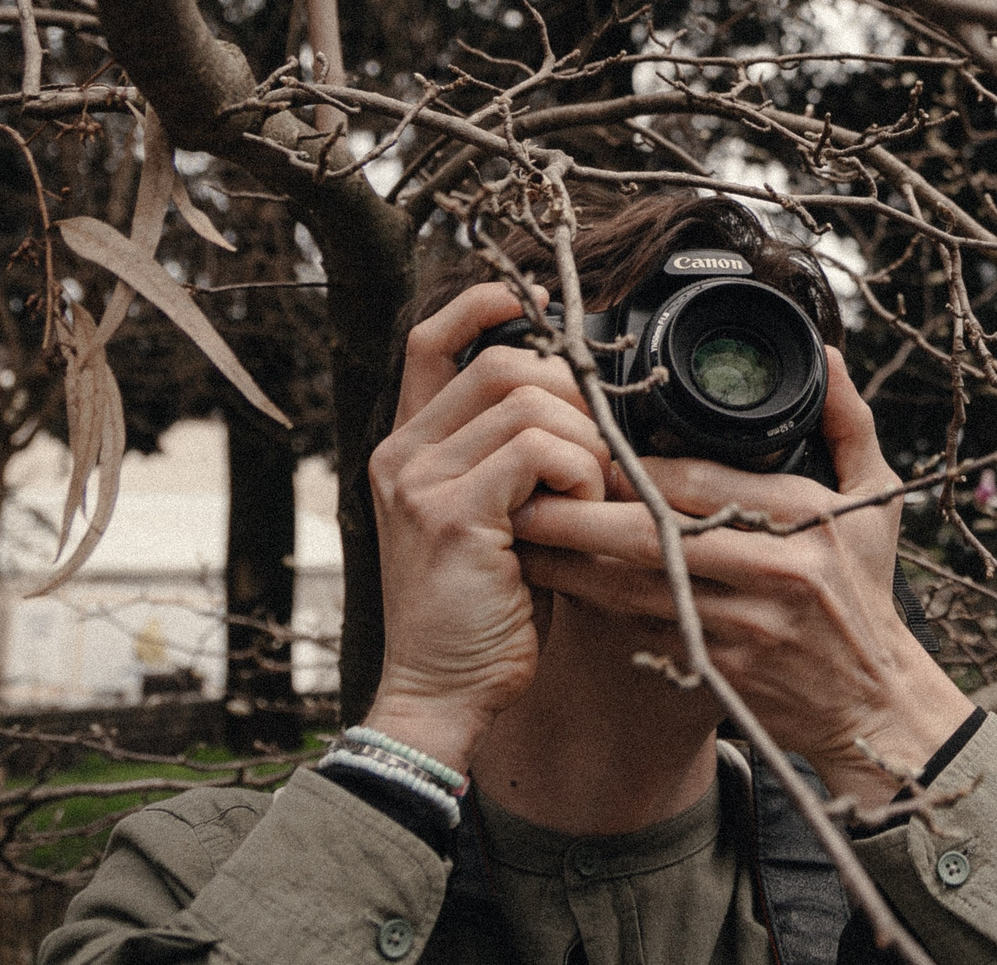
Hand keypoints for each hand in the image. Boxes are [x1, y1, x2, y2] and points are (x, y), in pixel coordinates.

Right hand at [365, 281, 610, 772]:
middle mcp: (401, 454)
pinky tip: (578, 507)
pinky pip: (535, 450)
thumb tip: (581, 397)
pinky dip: (576, 470)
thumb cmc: (484, 610)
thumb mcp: (494, 517)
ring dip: (582, 440)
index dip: (484, 305)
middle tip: (594, 449)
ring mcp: (419, 482)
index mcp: (407, 447)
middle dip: (570, 394)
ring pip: (526, 401)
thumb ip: (512, 456)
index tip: (538, 303)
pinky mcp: (451, 514)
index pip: (429, 339)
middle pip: (501, 363)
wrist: (442, 692)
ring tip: (588, 491)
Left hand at [512, 348, 972, 805]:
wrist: (873, 704)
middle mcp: (774, 571)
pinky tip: (565, 594)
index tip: (583, 450)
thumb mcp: (875, 499)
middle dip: (579, 518)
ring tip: (522, 542)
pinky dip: (603, 613)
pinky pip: (645, 634)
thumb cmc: (866, 591)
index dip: (634, 468)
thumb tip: (830, 355)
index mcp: (805, 518)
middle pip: (652, 538)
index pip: (699, 482)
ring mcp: (744, 629)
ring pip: (635, 591)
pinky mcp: (720, 674)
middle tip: (522, 496)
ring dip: (573, 568)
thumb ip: (849, 421)